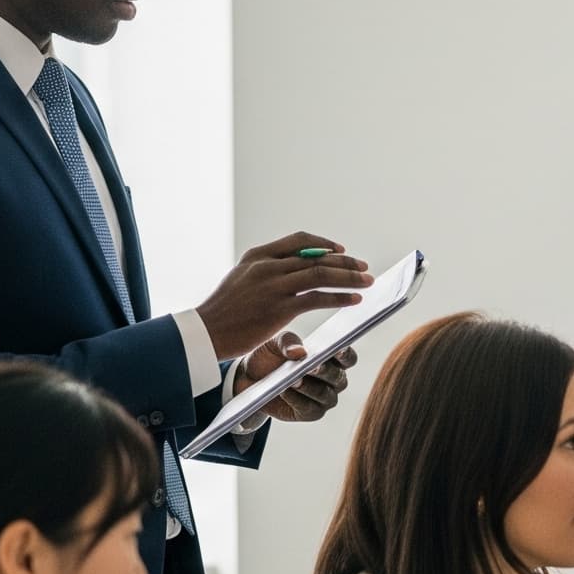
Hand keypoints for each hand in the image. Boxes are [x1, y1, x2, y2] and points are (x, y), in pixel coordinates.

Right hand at [198, 232, 372, 358]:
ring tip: (367, 282)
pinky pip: (317, 298)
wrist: (205, 332)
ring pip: (321, 274)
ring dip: (349, 277)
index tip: (340, 250)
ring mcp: (274, 286)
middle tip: (364, 267)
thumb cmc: (224, 310)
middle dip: (345, 262)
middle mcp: (267, 266)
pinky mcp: (279, 309)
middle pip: (316, 257)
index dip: (323, 244)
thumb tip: (294, 269)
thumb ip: (267, 269)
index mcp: (258, 255)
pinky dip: (340, 297)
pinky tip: (354, 300)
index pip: (298, 240)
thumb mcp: (241, 278)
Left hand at [230, 338, 355, 431]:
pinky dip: (297, 400)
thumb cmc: (271, 357)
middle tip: (311, 366)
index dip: (346, 355)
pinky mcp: (310, 413)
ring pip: (325, 395)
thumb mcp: (275, 343)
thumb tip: (299, 351)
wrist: (252, 377)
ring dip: (310, 388)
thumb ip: (287, 342)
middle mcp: (334, 381)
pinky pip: (309, 409)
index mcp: (332, 360)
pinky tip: (285, 391)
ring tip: (293, 380)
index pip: (348, 358)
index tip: (337, 349)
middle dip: (325, 372)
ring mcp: (324, 398)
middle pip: (338, 378)